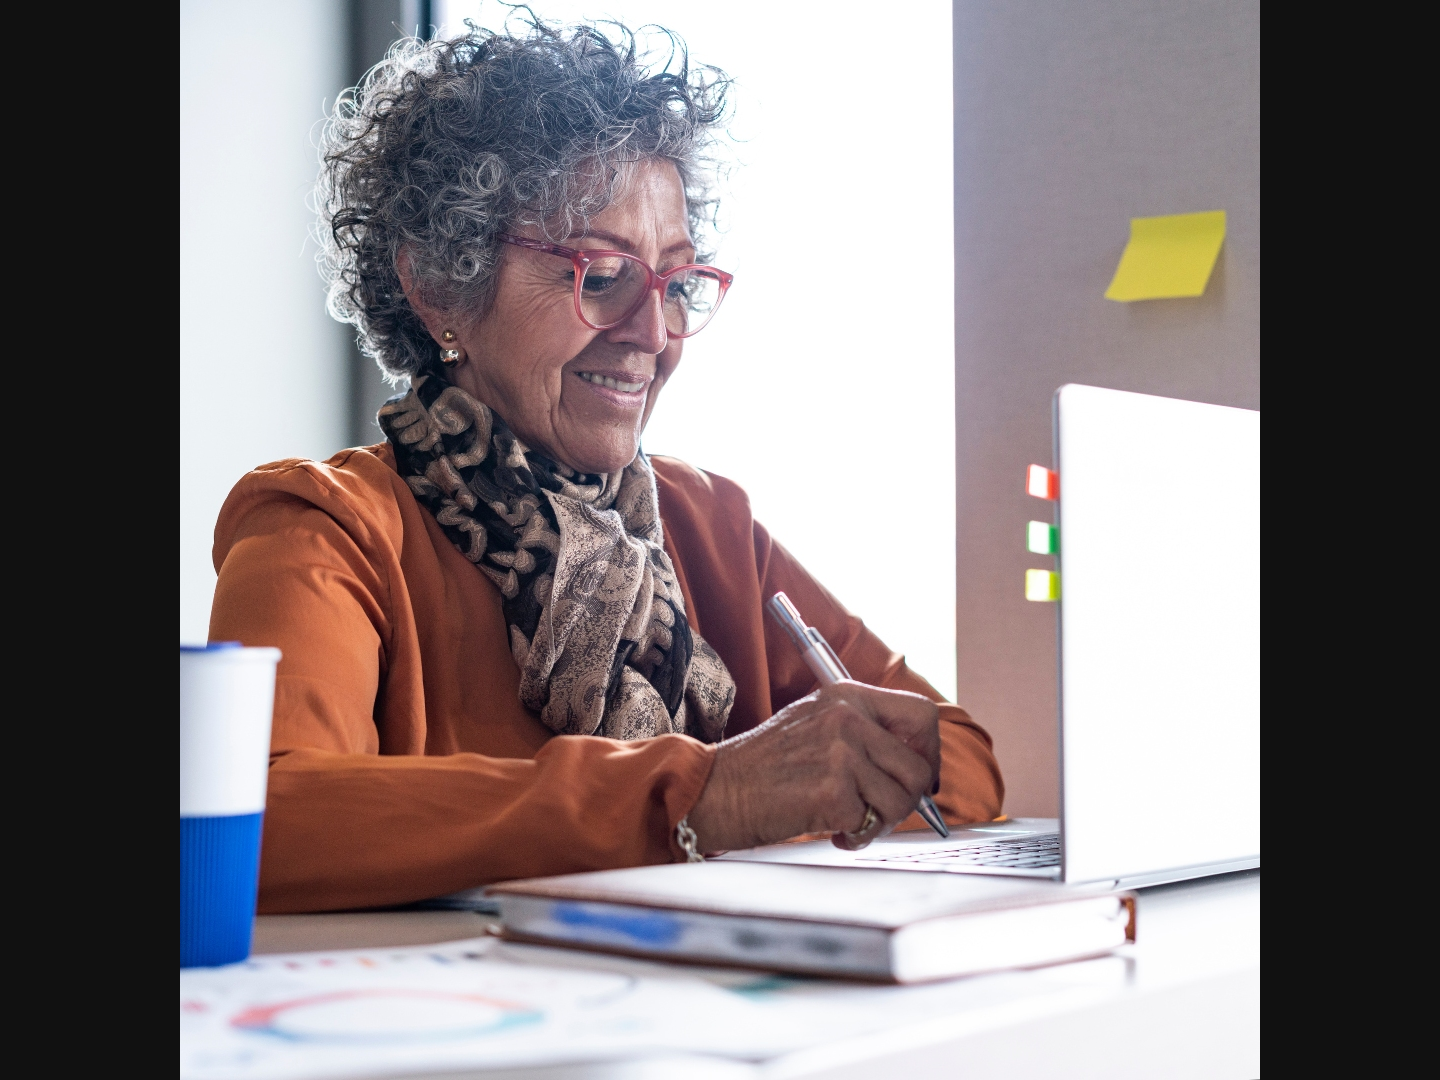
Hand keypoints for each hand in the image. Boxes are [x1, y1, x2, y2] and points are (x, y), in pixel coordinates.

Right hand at [685, 682, 939, 852]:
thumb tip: (918, 766)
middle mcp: (848, 718)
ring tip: (847, 821)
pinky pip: (872, 825)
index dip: (929, 752)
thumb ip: (863, 733)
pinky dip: (855, 838)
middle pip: (919, 767)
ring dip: (880, 821)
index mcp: (847, 696)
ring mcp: (842, 754)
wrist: (716, 790)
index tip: (920, 776)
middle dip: (907, 799)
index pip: (921, 715)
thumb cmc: (763, 767)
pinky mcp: (834, 793)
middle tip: (880, 812)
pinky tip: (829, 830)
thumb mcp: (815, 725)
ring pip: (901, 800)